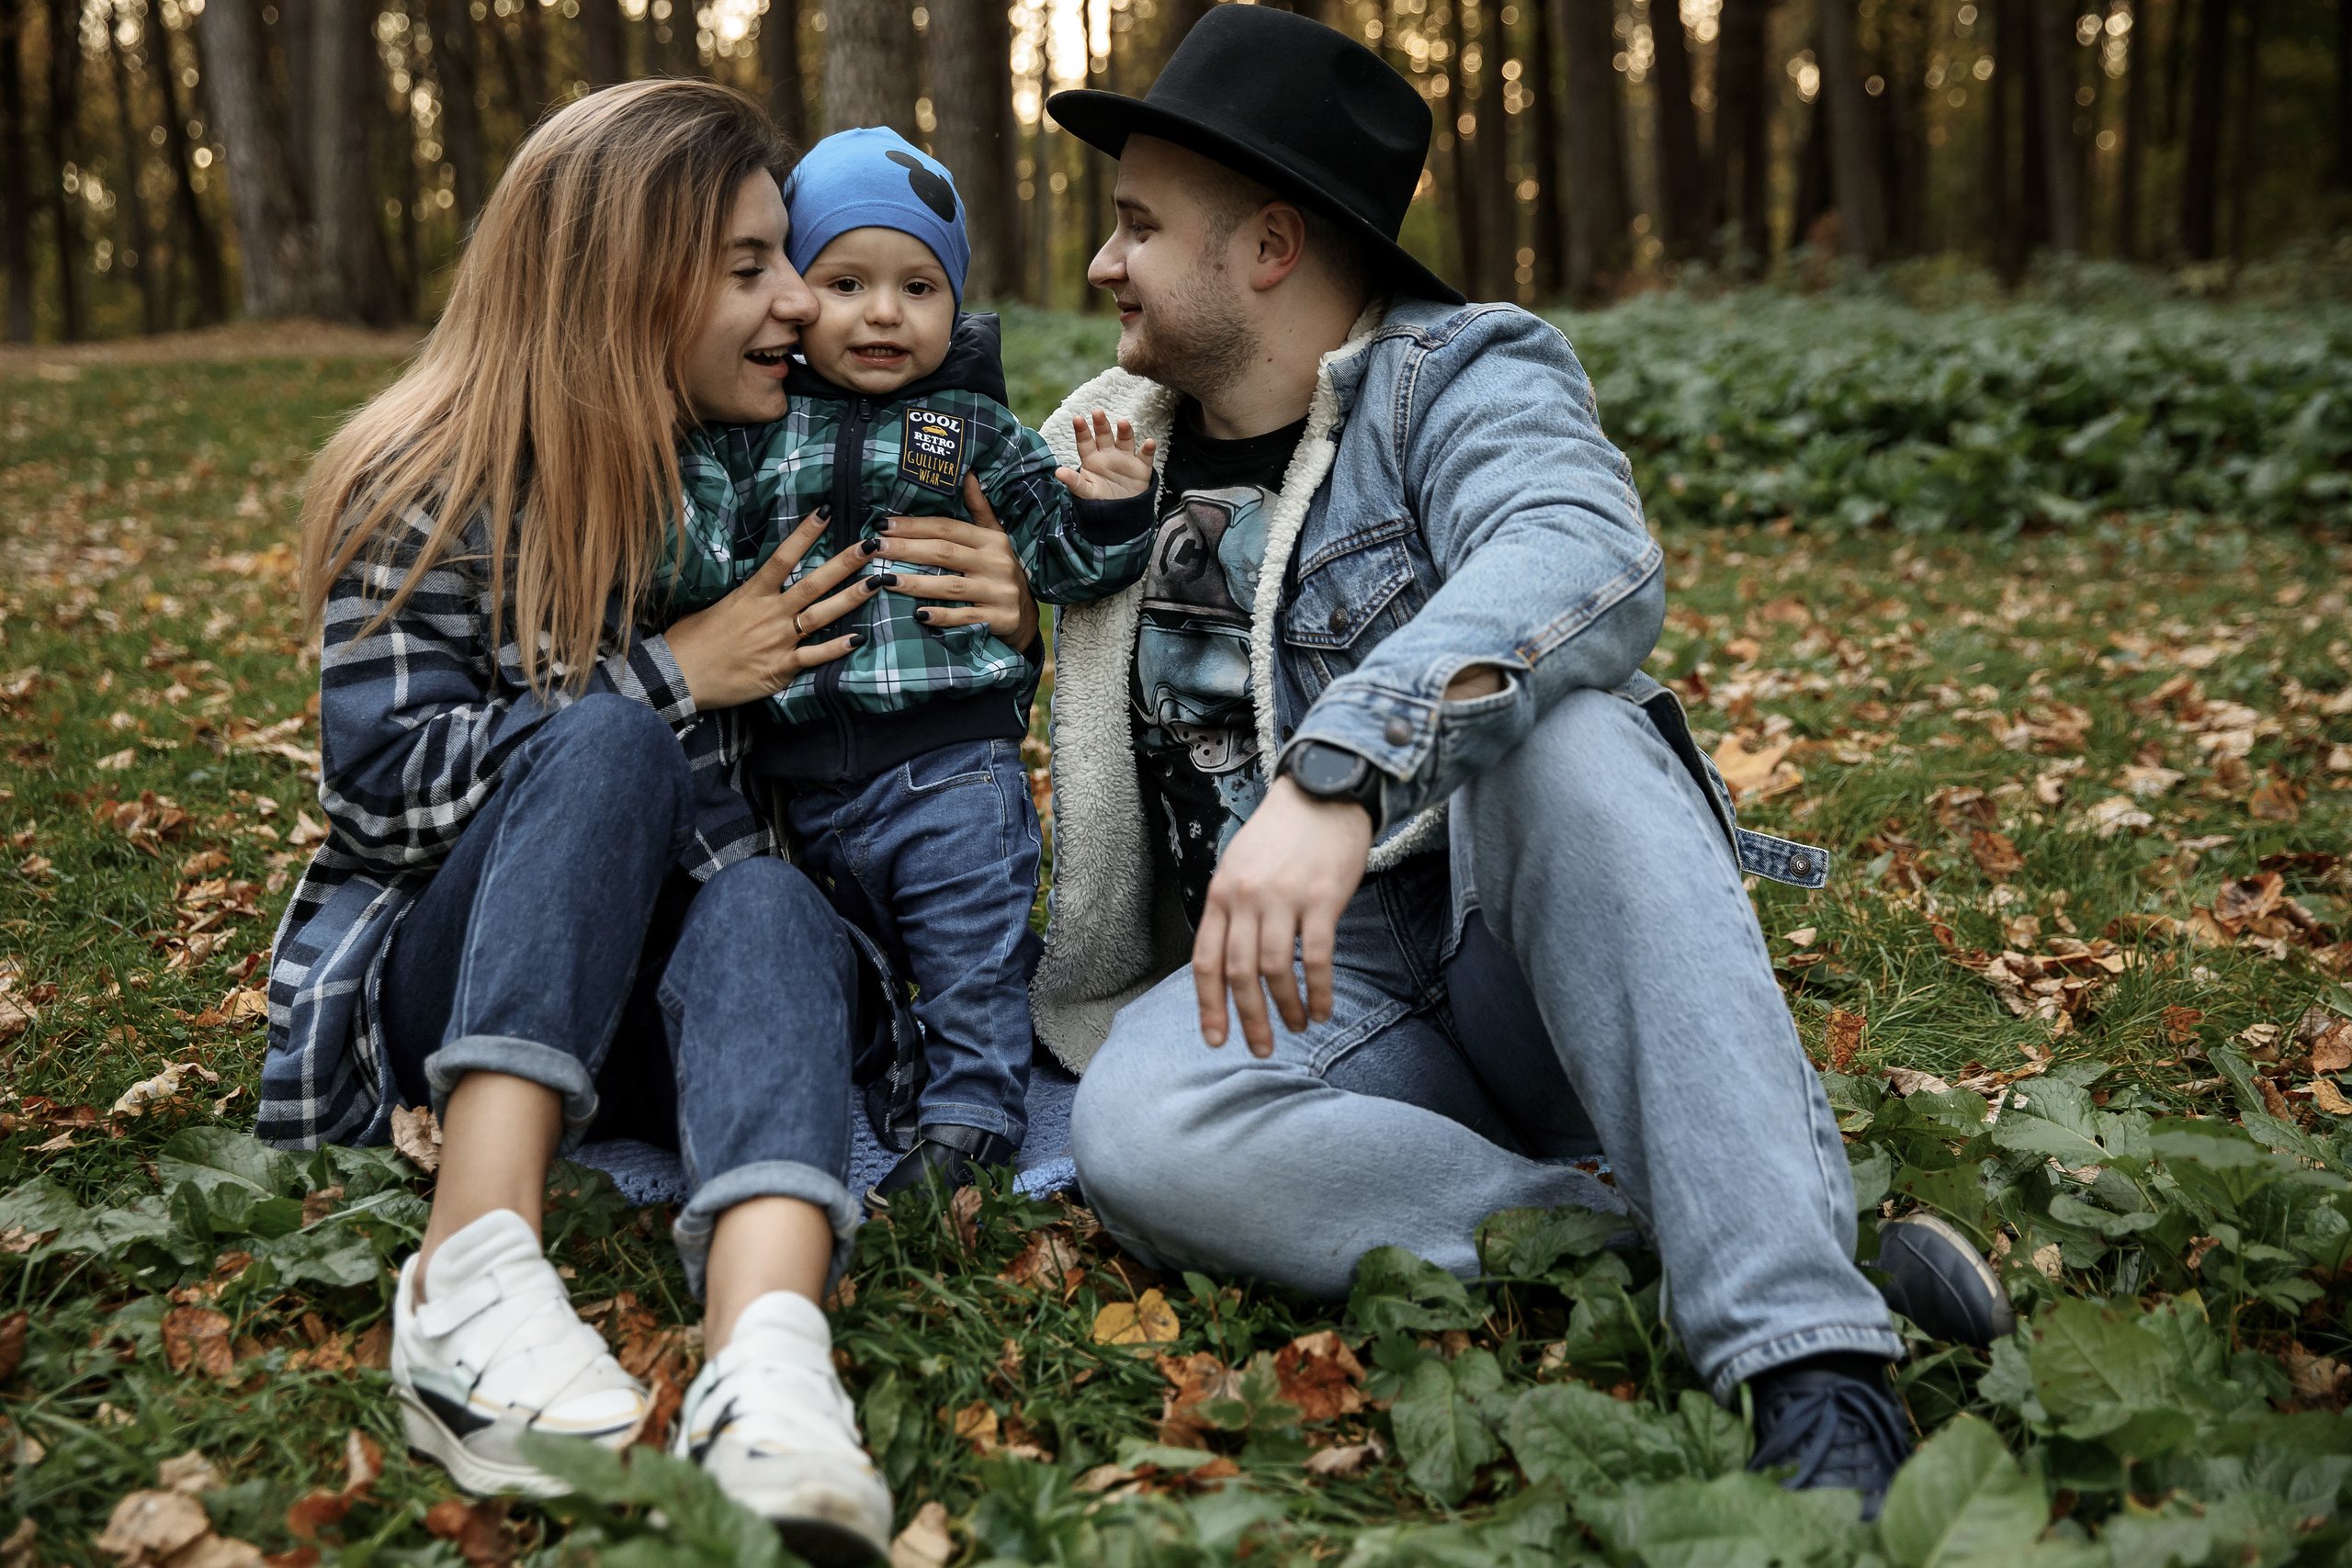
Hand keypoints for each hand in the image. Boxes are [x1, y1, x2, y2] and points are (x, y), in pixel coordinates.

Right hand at [663, 508, 880, 710]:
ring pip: (821, 615)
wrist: (679, 676)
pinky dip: (836, 648)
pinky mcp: (780, 668)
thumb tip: (761, 585)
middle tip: (870, 546)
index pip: (782, 557)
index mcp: (750, 594)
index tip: (826, 513)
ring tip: (875, 582)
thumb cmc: (690, 639)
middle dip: (843, 563)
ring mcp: (777, 640)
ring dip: (850, 598)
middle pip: (812, 583)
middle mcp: (769, 613)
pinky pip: (814, 657)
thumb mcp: (715, 606)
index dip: (805, 534)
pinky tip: (859, 638)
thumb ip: (743, 597)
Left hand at [873, 471, 1040, 651]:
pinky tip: (918, 614)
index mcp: (991, 540)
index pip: (948, 528)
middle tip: (876, 548)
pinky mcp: (1000, 618)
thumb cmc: (999, 572)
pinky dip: (942, 616)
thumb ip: (979, 508)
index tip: (883, 525)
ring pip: (952, 586)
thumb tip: (968, 474)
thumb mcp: (994, 538)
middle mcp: (996, 563)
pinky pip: (965, 617)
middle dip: (907, 549)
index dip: (914, 525)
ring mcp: (999, 592)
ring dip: (917, 583)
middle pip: (945, 553)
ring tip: (887, 580)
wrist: (1025, 616)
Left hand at [1054, 409, 1156, 501]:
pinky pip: (1145, 456)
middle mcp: (1108, 454)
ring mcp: (1125, 459)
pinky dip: (1148, 449)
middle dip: (1101, 424)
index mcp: (1092, 459)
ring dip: (1125, 431)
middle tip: (1097, 412)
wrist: (1121, 514)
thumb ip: (1074, 482)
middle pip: (1104, 435)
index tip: (1077, 419)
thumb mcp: (1085, 492)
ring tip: (1122, 422)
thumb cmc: (1100, 501)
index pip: (1085, 442)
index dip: (1081, 430)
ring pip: (1125, 440)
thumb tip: (1058, 472)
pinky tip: (1149, 443)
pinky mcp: (1141, 467)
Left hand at [1193, 776, 1374, 1056]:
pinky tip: (1323, 1008)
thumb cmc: (1281, 835)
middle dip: (1248, 1019)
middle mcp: (1246, 898)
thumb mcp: (1239, 867)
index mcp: (1221, 893)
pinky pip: (1316, 957)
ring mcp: (1283, 897)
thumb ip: (1231, 911)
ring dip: (1286, 1007)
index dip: (1209, 1006)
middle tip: (1261, 1048)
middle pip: (1238, 973)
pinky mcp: (1322, 897)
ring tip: (1297, 1026)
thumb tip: (1228, 966)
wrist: (1322, 792)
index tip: (1216, 1040)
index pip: (1205, 961)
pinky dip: (1320, 990)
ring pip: (1275, 970)